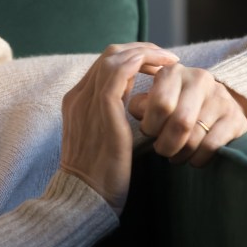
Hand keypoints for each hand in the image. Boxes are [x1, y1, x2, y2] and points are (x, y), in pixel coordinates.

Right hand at [60, 43, 179, 213]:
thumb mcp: (102, 142)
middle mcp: (79, 96)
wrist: (84, 196)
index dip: (133, 59)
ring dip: (145, 53)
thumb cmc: (99, 176)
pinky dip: (141, 62)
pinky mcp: (103, 108)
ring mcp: (88, 100)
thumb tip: (138, 110)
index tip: (156, 66)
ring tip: (169, 60)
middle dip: (141, 51)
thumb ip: (111, 121)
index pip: (105, 66)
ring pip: (115, 57)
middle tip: (166, 58)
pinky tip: (161, 68)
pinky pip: (120, 72)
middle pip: (109, 55)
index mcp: (76, 102)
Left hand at [127, 63, 246, 167]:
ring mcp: (221, 98)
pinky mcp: (236, 117)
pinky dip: (198, 158)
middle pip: (180, 122)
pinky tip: (193, 158)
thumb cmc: (174, 105)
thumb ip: (140, 105)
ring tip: (175, 155)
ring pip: (195, 137)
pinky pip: (212, 146)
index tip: (149, 132)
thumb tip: (139, 111)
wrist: (214, 105)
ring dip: (181, 154)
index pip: (161, 104)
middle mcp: (200, 79)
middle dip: (166, 144)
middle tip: (161, 150)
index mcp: (174, 71)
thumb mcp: (153, 100)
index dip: (151, 126)